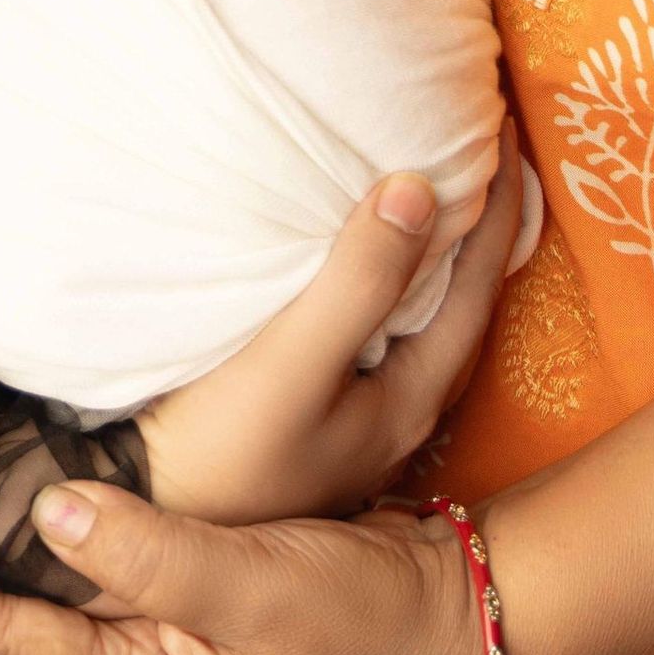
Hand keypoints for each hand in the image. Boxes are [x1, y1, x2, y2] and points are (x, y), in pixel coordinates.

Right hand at [142, 127, 522, 524]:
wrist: (149, 523)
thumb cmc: (220, 452)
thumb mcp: (291, 365)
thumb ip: (358, 283)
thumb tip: (420, 189)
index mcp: (409, 401)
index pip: (477, 287)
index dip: (497, 209)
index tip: (505, 130)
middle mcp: (395, 413)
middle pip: (460, 304)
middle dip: (478, 228)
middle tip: (482, 152)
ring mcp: (354, 418)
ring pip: (418, 320)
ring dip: (431, 256)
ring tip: (431, 194)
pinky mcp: (312, 415)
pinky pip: (375, 330)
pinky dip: (383, 282)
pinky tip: (355, 263)